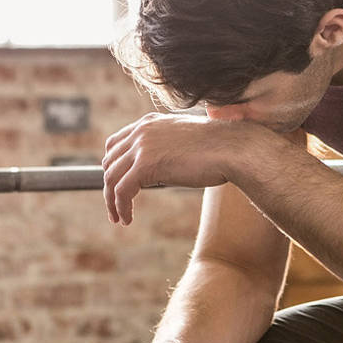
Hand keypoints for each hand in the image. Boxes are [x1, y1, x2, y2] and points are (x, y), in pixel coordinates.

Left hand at [102, 113, 257, 224]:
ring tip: (120, 218)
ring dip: (112, 201)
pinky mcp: (146, 164)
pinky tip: (127, 219)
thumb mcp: (186, 143)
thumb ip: (169, 148)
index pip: (116, 143)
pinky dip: (121, 207)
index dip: (113, 167)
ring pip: (111, 178)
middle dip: (109, 187)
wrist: (233, 148)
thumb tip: (165, 166)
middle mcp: (142, 131)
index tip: (117, 186)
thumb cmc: (219, 149)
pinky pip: (122, 190)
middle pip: (110, 162)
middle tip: (117, 207)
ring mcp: (142, 146)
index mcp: (150, 123)